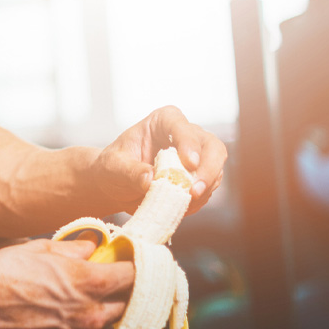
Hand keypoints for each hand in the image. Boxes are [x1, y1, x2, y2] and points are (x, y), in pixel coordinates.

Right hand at [0, 238, 133, 328]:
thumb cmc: (2, 271)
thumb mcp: (39, 248)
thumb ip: (73, 249)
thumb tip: (90, 248)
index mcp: (87, 282)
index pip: (132, 277)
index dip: (133, 270)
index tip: (131, 267)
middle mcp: (88, 314)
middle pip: (126, 306)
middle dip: (119, 295)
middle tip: (107, 286)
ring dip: (103, 319)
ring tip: (86, 308)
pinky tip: (61, 324)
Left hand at [93, 105, 227, 215]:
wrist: (117, 184)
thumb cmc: (113, 167)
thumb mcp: (113, 167)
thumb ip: (129, 171)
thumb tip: (149, 179)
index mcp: (162, 122)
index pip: (181, 126)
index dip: (189, 143)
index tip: (190, 163)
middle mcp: (185, 135)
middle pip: (212, 147)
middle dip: (208, 170)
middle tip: (195, 191)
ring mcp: (197, 157)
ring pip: (215, 170)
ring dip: (203, 190)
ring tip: (179, 203)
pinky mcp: (200, 178)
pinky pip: (208, 190)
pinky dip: (197, 201)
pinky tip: (177, 206)